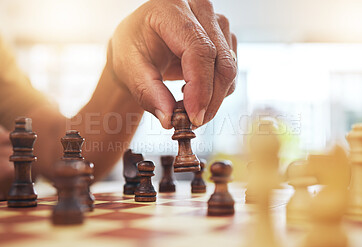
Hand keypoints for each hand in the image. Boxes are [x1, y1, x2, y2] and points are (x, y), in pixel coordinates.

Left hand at [110, 0, 236, 127]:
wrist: (141, 43)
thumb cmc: (133, 50)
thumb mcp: (130, 70)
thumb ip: (148, 93)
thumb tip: (170, 119)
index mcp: (170, 8)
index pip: (198, 49)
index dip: (200, 86)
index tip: (193, 116)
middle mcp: (199, 9)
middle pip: (221, 60)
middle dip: (210, 99)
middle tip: (192, 121)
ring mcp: (215, 22)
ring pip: (230, 67)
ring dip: (214, 97)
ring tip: (187, 106)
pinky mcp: (224, 37)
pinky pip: (231, 71)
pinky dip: (217, 91)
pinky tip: (195, 93)